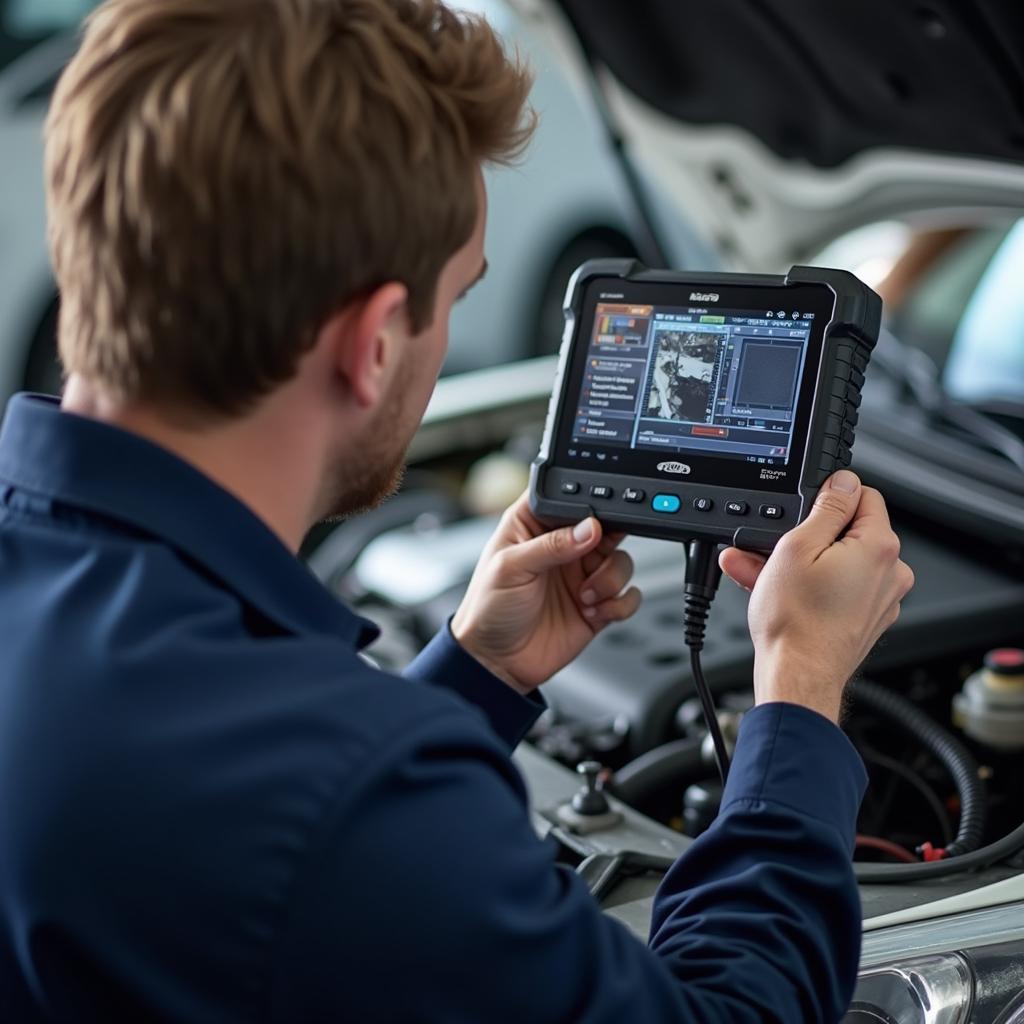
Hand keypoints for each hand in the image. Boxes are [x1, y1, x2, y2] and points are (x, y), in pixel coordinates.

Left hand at [451, 492, 640, 693]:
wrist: (497, 662)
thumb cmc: (488, 609)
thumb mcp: (510, 568)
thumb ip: (551, 545)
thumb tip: (589, 528)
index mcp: (536, 526)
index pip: (570, 498)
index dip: (587, 502)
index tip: (594, 518)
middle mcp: (564, 547)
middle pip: (607, 525)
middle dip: (612, 538)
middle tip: (602, 550)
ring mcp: (582, 575)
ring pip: (622, 560)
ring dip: (611, 578)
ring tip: (585, 595)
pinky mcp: (598, 605)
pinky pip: (628, 595)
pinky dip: (619, 603)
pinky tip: (593, 611)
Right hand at [720, 470, 913, 722]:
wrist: (797, 676)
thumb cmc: (795, 621)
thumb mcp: (797, 546)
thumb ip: (825, 507)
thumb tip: (843, 481)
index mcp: (879, 546)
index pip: (863, 494)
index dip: (827, 498)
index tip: (802, 513)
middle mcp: (890, 571)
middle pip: (848, 531)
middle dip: (805, 535)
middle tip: (770, 547)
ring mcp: (881, 598)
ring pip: (838, 562)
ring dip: (799, 562)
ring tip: (760, 572)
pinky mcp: (867, 619)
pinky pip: (838, 588)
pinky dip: (811, 586)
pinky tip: (778, 592)